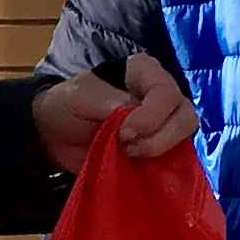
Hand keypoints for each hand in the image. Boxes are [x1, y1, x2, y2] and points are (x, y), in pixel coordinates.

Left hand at [33, 51, 197, 175]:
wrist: (54, 135)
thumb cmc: (67, 106)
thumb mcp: (81, 97)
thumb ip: (111, 105)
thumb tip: (138, 121)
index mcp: (144, 72)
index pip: (166, 93)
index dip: (151, 117)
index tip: (124, 133)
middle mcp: (161, 95)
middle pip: (185, 116)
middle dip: (159, 137)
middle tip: (126, 146)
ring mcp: (164, 123)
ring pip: (185, 138)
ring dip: (158, 151)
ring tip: (128, 154)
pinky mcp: (158, 149)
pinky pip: (175, 159)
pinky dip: (160, 167)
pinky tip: (137, 166)